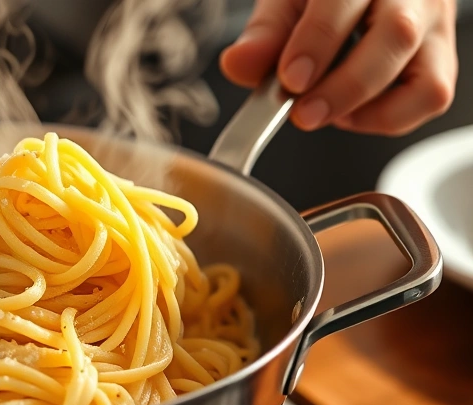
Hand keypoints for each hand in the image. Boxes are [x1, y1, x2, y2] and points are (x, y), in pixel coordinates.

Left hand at [220, 0, 457, 135]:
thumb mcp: (287, 0)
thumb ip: (265, 33)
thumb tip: (239, 65)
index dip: (317, 42)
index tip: (290, 79)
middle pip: (395, 37)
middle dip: (344, 87)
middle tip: (302, 114)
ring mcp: (435, 26)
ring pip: (426, 78)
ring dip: (370, 111)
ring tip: (325, 112)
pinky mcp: (442, 58)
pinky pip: (430, 97)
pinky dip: (387, 117)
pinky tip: (351, 112)